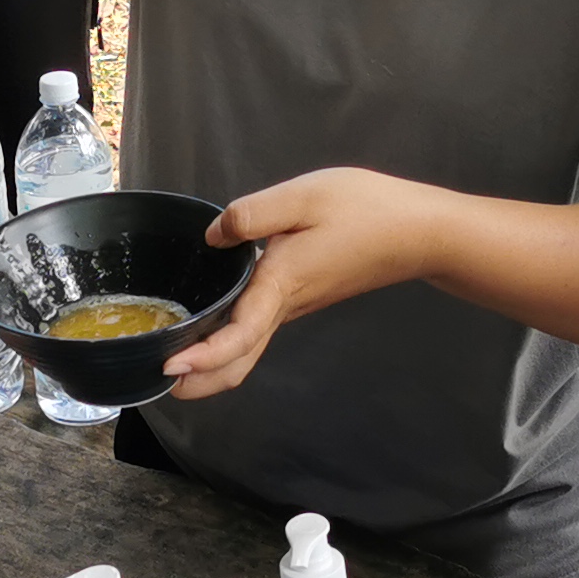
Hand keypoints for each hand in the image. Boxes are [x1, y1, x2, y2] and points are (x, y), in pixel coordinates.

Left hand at [162, 167, 444, 401]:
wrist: (418, 232)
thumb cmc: (367, 211)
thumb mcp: (304, 196)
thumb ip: (252, 214)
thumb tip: (212, 236)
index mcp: (281, 283)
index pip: (238, 335)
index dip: (203, 357)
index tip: (170, 366)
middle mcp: (286, 305)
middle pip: (241, 360)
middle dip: (201, 379)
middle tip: (160, 381)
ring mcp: (296, 305)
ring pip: (249, 350)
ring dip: (212, 364)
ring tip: (174, 361)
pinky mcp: (302, 297)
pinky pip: (259, 331)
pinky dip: (231, 343)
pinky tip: (211, 326)